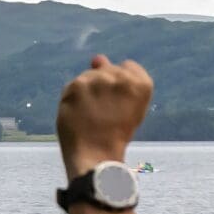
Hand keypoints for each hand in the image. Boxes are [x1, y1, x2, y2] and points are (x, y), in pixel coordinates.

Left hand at [56, 55, 153, 177]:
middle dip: (104, 86)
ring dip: (87, 92)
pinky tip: (79, 115)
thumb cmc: (116, 135)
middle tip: (104, 112)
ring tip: (91, 115)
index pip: (129, 66)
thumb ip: (118, 80)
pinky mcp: (77, 85)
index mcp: (141, 84)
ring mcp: (97, 79)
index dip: (121, 85)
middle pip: (107, 69)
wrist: (96, 155)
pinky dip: (73, 99)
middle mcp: (121, 77)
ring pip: (89, 76)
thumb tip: (97, 58)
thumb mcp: (129, 107)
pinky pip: (72, 86)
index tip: (119, 103)